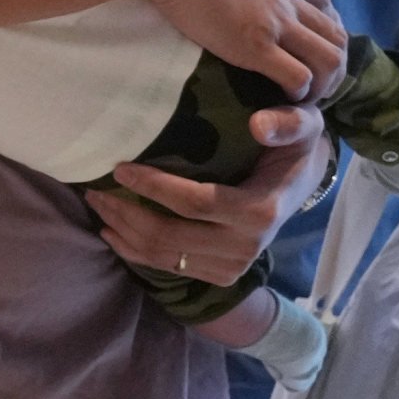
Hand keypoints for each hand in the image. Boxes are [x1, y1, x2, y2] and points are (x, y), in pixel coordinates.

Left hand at [93, 104, 329, 291]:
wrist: (301, 183)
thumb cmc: (292, 147)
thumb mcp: (303, 124)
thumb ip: (287, 122)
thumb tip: (259, 124)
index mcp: (262, 211)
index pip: (195, 203)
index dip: (153, 187)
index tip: (119, 168)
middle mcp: (247, 246)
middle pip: (169, 236)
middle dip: (125, 212)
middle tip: (95, 188)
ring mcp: (233, 267)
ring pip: (162, 256)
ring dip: (122, 232)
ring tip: (98, 204)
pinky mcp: (220, 276)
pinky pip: (167, 268)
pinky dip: (133, 251)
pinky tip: (112, 231)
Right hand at [147, 0, 345, 94]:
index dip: (321, 23)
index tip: (307, 39)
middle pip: (335, 33)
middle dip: (332, 61)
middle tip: (312, 78)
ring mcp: (276, 23)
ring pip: (329, 58)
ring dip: (323, 82)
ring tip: (305, 95)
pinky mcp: (256, 46)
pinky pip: (297, 77)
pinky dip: (298, 93)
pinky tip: (284, 98)